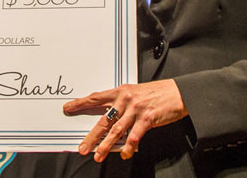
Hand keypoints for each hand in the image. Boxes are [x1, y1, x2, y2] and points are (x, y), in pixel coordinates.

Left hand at [62, 79, 187, 161]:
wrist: (178, 92)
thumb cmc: (157, 93)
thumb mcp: (135, 93)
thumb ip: (122, 103)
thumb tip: (109, 117)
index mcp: (120, 92)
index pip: (96, 98)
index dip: (80, 103)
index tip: (68, 108)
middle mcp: (125, 100)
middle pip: (103, 120)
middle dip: (91, 136)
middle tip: (83, 147)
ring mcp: (136, 110)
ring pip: (116, 131)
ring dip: (106, 145)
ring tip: (98, 155)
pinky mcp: (147, 119)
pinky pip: (134, 136)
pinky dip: (128, 147)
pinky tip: (124, 154)